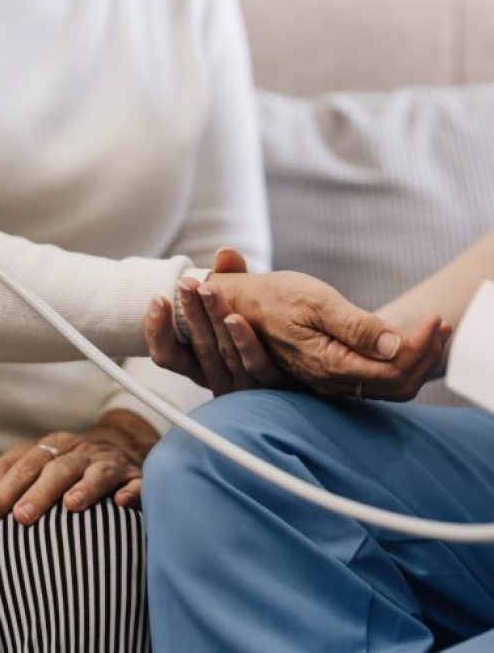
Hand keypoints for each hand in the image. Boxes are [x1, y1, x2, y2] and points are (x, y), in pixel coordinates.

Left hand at [0, 411, 158, 525]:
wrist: (122, 445)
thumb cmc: (68, 464)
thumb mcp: (36, 462)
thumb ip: (6, 475)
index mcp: (54, 446)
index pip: (26, 463)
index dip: (6, 488)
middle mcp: (81, 452)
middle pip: (58, 468)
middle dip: (39, 492)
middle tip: (21, 516)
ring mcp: (110, 463)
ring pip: (97, 472)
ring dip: (85, 487)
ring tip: (71, 505)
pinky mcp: (135, 478)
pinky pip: (137, 483)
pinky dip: (131, 491)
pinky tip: (122, 502)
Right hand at [145, 248, 295, 395]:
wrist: (309, 364)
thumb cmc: (264, 335)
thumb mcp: (242, 307)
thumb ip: (233, 281)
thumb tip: (225, 253)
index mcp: (203, 365)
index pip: (169, 355)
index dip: (158, 331)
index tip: (157, 300)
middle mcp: (220, 379)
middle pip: (199, 348)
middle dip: (190, 314)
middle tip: (185, 285)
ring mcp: (246, 387)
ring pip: (225, 354)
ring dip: (214, 320)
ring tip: (208, 291)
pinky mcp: (274, 388)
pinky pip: (258, 366)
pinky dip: (245, 342)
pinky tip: (237, 319)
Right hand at [211, 270, 448, 400]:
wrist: (241, 305)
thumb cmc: (274, 296)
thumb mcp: (315, 301)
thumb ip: (355, 326)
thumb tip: (394, 345)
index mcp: (329, 363)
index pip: (392, 370)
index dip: (420, 347)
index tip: (434, 319)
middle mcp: (332, 380)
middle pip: (397, 384)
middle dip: (426, 356)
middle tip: (441, 325)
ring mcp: (331, 380)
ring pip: (389, 385)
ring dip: (416, 359)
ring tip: (433, 330)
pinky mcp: (331, 374)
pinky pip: (375, 380)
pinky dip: (398, 361)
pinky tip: (405, 340)